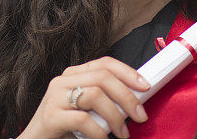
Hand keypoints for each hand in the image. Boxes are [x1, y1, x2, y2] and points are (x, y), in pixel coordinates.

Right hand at [18, 56, 150, 138]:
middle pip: (103, 77)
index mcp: (73, 75)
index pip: (104, 63)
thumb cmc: (64, 129)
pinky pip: (83, 120)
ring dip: (115, 116)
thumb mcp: (85, 110)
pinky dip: (99, 133)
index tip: (145, 86)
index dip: (128, 72)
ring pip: (95, 95)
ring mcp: (54, 97)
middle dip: (127, 96)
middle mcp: (63, 81)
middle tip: (140, 116)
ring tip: (122, 133)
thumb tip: (135, 102)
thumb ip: (103, 101)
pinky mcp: (51, 116)